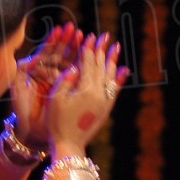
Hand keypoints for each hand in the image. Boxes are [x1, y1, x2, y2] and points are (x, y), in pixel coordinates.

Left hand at [11, 22, 84, 147]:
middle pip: (61, 53)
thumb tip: (32, 56)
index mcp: (38, 71)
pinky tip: (89, 55)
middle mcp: (51, 74)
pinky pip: (77, 76)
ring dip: (77, 49)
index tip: (59, 29)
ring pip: (70, 62)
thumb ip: (22, 69)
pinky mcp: (70, 91)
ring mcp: (62, 82)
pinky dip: (83, 65)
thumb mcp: (17, 87)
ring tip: (83, 37)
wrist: (31, 131)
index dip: (53, 40)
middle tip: (74, 29)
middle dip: (67, 41)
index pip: (47, 52)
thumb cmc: (21, 109)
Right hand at [45, 34, 127, 153]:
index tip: (89, 36)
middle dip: (101, 49)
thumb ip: (66, 80)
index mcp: (85, 89)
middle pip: (100, 66)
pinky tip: (123, 70)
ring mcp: (105, 101)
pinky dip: (119, 78)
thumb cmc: (57, 122)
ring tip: (116, 46)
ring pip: (110, 75)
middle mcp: (98, 93)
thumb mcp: (56, 99)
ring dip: (112, 60)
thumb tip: (76, 66)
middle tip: (105, 35)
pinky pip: (115, 89)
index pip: (87, 63)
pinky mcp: (107, 108)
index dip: (88, 48)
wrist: (70, 144)